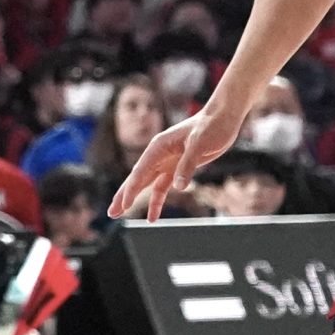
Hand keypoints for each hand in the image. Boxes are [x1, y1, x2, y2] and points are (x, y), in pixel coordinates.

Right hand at [112, 100, 249, 220]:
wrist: (223, 118)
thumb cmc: (211, 126)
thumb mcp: (199, 143)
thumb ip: (187, 165)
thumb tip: (179, 187)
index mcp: (158, 146)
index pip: (140, 172)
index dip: (131, 189)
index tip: (124, 205)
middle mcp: (158, 154)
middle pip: (136, 179)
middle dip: (124, 196)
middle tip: (112, 213)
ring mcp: (167, 162)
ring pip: (146, 184)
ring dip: (135, 199)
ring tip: (122, 214)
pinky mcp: (178, 168)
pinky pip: (162, 187)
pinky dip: (156, 201)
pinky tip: (153, 216)